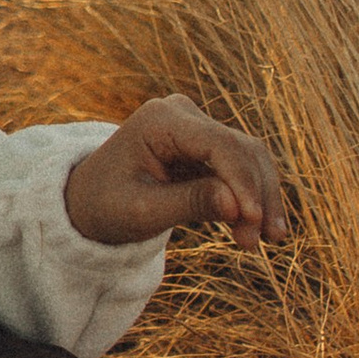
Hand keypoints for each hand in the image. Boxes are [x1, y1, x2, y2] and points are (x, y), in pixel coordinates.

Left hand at [65, 94, 288, 251]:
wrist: (89, 202)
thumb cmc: (107, 205)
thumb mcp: (142, 211)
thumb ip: (190, 204)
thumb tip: (239, 207)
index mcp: (159, 120)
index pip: (217, 144)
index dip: (242, 181)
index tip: (253, 219)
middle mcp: (182, 115)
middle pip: (240, 149)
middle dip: (256, 195)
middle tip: (261, 242)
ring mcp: (197, 128)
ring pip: (249, 158)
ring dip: (263, 198)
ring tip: (269, 240)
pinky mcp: (206, 148)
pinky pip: (242, 170)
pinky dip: (254, 198)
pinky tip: (261, 230)